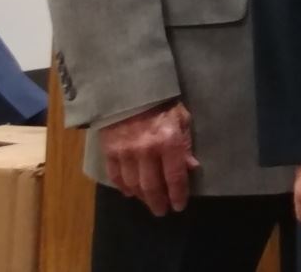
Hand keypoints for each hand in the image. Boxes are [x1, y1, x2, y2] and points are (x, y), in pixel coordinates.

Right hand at [100, 101, 196, 215]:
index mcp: (168, 141)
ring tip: (148, 203)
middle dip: (158, 201)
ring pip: (133, 184)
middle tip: (162, 211)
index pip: (174, 176)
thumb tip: (192, 167)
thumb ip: (185, 144)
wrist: (128, 89)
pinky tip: (130, 192)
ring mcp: (125, 152)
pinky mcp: (109, 151)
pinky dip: (123, 187)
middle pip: (152, 185)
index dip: (178, 194)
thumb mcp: (182, 118)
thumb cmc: (161, 103)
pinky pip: (116, 176)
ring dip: (142, 197)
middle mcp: (146, 150)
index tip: (179, 205)